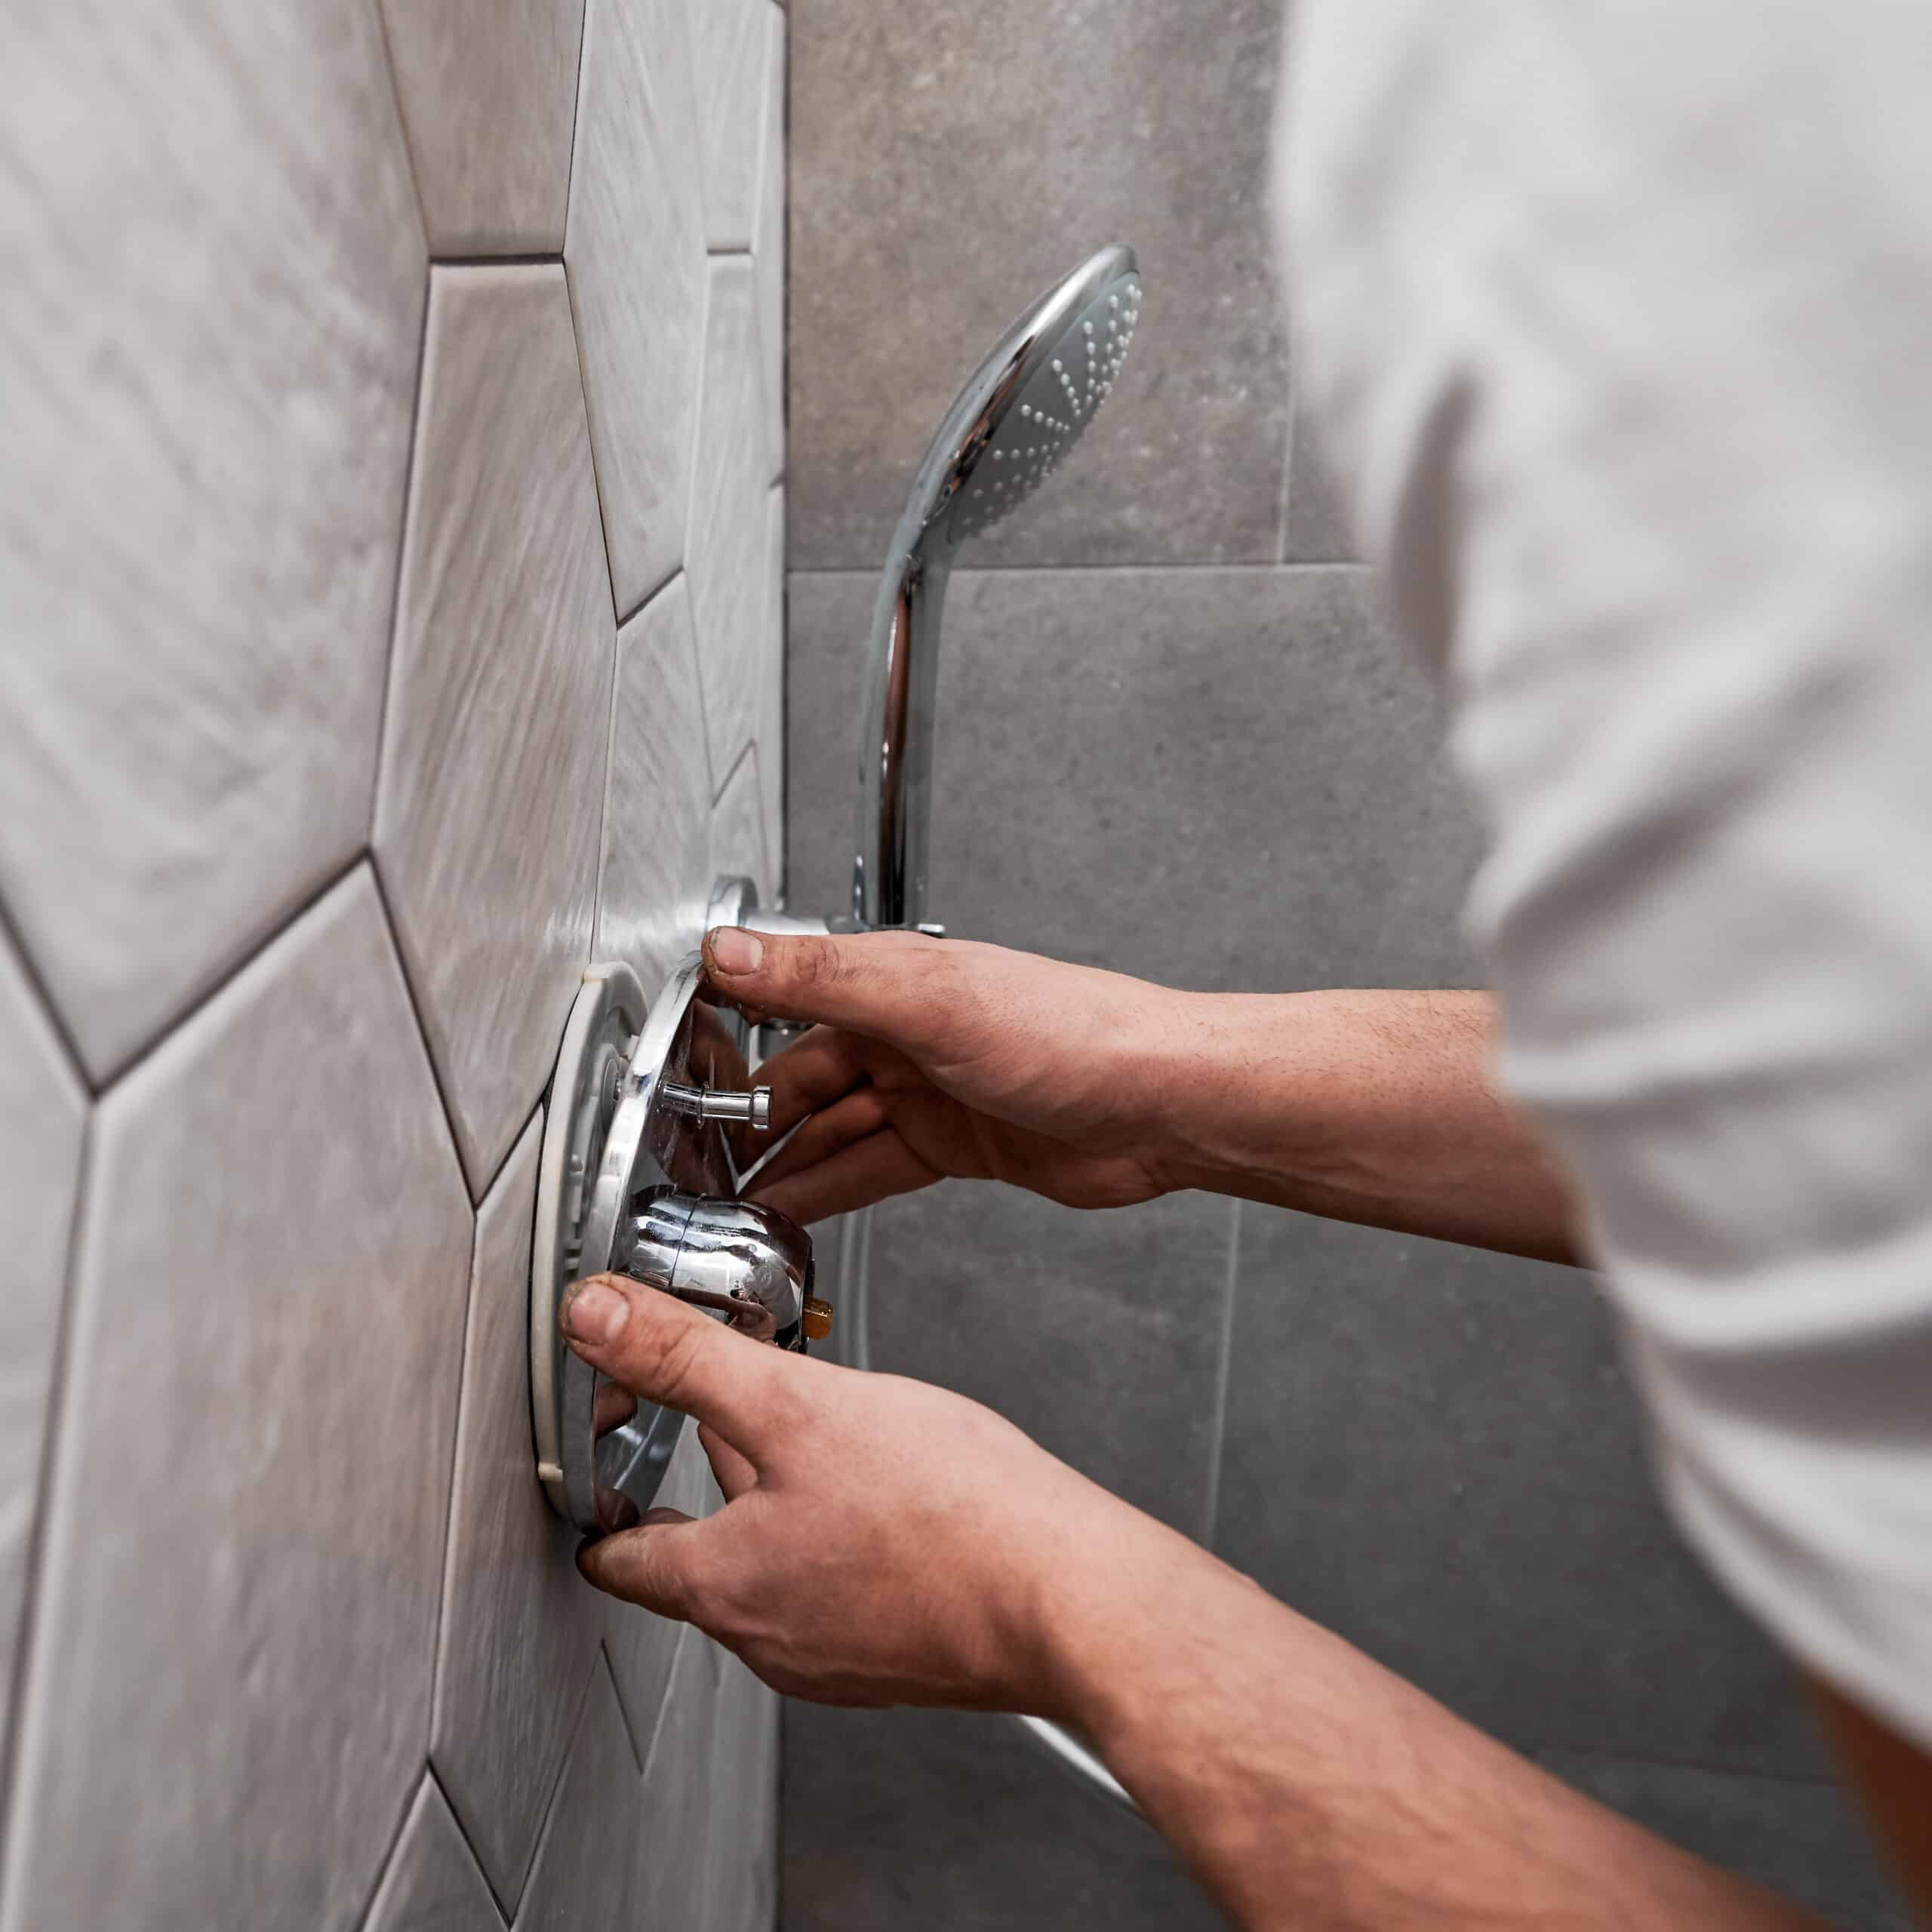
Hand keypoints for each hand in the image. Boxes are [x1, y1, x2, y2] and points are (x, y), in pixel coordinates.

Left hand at [558, 1269, 1179, 1711]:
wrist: (1072, 1597)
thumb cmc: (952, 1516)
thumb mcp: (798, 1406)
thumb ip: (688, 1360)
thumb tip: (596, 1319)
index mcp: (723, 1585)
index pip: (619, 1555)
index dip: (605, 1494)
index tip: (606, 1455)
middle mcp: (770, 1638)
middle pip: (702, 1551)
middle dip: (712, 1475)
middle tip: (729, 1410)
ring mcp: (839, 1656)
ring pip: (778, 1564)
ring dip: (782, 1501)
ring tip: (822, 1435)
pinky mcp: (901, 1654)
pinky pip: (844, 1585)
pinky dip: (843, 1535)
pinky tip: (891, 1491)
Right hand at [704, 925, 1194, 1222]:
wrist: (1164, 1103)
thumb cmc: (1077, 1034)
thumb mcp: (932, 1000)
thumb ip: (825, 978)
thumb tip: (731, 950)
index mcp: (892, 983)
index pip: (785, 1004)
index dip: (727, 1043)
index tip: (674, 1081)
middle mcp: (906, 1034)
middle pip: (801, 1081)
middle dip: (748, 1123)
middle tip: (694, 1167)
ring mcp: (931, 1091)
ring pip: (833, 1131)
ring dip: (783, 1166)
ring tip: (728, 1204)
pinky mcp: (958, 1144)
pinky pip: (873, 1168)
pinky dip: (831, 1190)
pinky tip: (795, 1210)